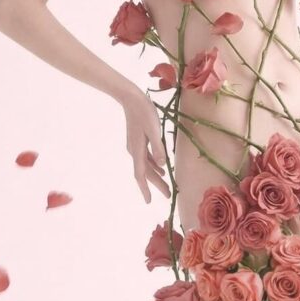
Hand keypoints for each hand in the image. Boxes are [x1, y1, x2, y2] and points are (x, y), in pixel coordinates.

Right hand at [121, 89, 171, 203]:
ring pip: (147, 166)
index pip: (141, 174)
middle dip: (156, 185)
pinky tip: (162, 168)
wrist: (131, 99)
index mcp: (138, 150)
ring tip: (167, 185)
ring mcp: (136, 147)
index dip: (146, 189)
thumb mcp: (154, 130)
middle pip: (146, 173)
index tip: (150, 201)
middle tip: (168, 195)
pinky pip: (146, 158)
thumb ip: (158, 148)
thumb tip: (162, 166)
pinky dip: (154, 166)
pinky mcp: (138, 141)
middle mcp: (135, 151)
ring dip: (156, 176)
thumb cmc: (144, 112)